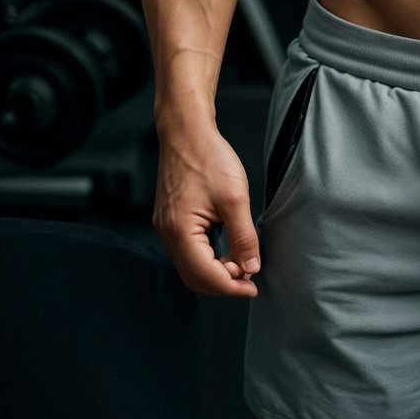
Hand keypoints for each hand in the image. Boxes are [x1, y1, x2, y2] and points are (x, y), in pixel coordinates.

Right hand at [152, 124, 260, 297]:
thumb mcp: (235, 198)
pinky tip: (226, 249)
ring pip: (190, 266)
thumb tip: (251, 268)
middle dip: (222, 283)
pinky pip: (188, 250)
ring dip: (215, 271)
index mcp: (180, 231)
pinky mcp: (170, 219)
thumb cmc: (209, 158)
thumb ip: (243, 237)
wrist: (187, 131)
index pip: (205, 276)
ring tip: (241, 262)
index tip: (253, 287)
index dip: (231, 286)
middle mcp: (167, 234)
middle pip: (194, 277)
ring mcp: (166, 227)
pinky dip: (207, 257)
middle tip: (249, 278)